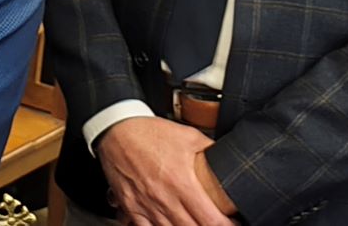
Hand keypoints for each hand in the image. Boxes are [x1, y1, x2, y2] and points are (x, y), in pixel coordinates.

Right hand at [95, 117, 234, 225]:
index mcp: (182, 183)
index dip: (226, 225)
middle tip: (213, 222)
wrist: (116, 130)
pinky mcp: (131, 207)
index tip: (231, 222)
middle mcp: (165, 199)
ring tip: (193, 222)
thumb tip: (226, 159)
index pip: (211, 220)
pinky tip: (168, 225)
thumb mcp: (188, 136)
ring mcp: (147, 206)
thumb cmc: (149, 133)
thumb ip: (210, 151)